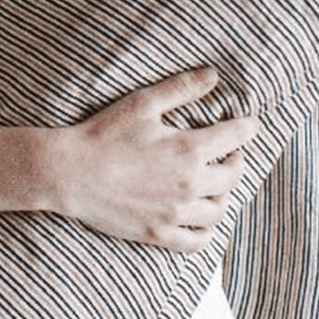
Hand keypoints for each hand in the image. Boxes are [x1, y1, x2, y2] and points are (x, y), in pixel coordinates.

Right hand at [44, 67, 257, 253]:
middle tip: (231, 155)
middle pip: (233, 177)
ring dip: (224, 196)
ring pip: (219, 210)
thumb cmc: (102, 134)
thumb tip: (214, 75)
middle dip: (237, 162)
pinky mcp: (158, 234)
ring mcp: (175, 213)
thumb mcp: (142, 103)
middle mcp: (189, 184)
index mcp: (189, 149)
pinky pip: (197, 242)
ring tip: (216, 187)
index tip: (250, 125)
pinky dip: (206, 232)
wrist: (68, 173)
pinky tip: (201, 219)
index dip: (247, 128)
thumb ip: (181, 88)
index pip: (235, 137)